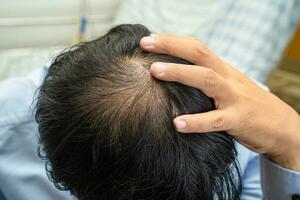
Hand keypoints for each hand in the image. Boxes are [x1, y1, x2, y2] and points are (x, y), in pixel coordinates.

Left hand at [140, 34, 299, 170]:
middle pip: (199, 55)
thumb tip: (180, 76)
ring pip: (206, 80)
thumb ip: (209, 79)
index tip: (150, 39)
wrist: (283, 126)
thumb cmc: (248, 105)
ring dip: (179, 73)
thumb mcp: (230, 85)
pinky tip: (177, 123)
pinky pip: (215, 120)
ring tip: (154, 71)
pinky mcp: (239, 120)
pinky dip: (196, 122)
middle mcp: (228, 78)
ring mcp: (234, 98)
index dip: (174, 41)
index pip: (197, 47)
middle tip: (145, 44)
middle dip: (171, 47)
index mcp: (224, 70)